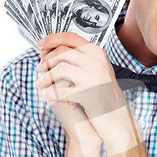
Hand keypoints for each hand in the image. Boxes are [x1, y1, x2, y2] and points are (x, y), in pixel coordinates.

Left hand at [35, 33, 139, 154]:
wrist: (117, 119)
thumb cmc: (105, 96)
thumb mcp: (99, 71)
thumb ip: (83, 59)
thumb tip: (56, 48)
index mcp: (98, 54)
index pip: (71, 37)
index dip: (52, 39)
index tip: (41, 43)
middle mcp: (98, 62)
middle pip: (62, 51)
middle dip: (46, 60)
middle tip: (39, 69)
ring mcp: (94, 77)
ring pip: (59, 69)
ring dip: (45, 77)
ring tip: (40, 84)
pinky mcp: (89, 94)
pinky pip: (60, 90)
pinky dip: (49, 93)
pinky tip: (45, 95)